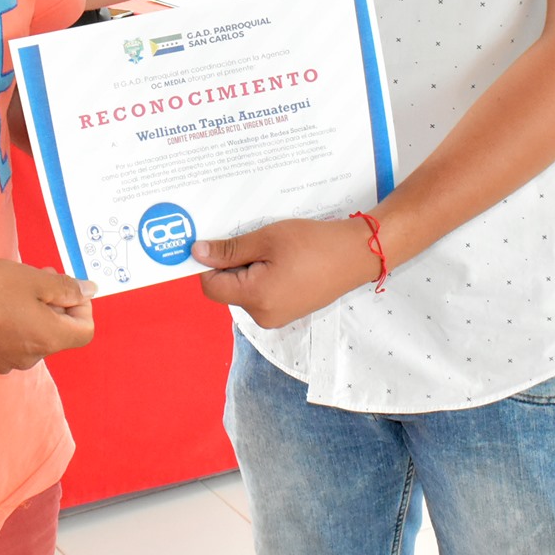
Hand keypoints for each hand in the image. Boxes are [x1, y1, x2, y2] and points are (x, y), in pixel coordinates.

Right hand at [0, 258, 95, 373]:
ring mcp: (9, 362)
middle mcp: (33, 357)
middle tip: (38, 277)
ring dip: (33, 313)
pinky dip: (13, 325)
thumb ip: (66, 287)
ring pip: (35, 336)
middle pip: (59, 332)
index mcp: (49, 338)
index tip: (63, 286)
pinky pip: (13, 342)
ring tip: (13, 290)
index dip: (81, 305)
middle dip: (55, 303)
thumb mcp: (33, 279)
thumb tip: (89, 291)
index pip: (85, 329)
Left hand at [194, 217, 378, 328]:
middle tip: (253, 238)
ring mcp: (277, 317)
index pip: (211, 286)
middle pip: (227, 288)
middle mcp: (263, 315)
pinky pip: (262, 293)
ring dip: (249, 267)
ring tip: (273, 248)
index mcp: (255, 298)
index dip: (208, 263)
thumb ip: (229, 250)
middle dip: (232, 263)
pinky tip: (283, 258)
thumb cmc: (313, 244)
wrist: (357, 255)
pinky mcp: (288, 312)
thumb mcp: (267, 239)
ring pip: (244, 290)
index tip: (216, 240)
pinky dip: (264, 274)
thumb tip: (197, 254)